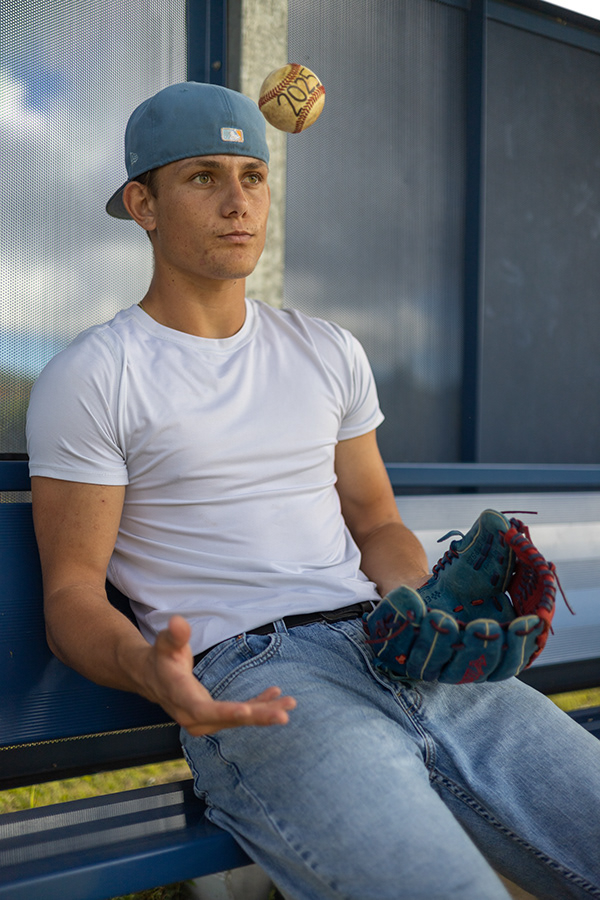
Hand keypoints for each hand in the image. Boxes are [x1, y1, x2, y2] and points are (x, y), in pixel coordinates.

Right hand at [142, 615, 296, 735]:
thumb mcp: (165, 643)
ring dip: (264, 712)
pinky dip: (259, 706)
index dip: (225, 712)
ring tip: (289, 704)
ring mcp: (205, 720)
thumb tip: (179, 622)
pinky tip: (276, 696)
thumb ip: (174, 635)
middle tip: (283, 715)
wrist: (153, 677)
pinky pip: (240, 714)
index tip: (246, 712)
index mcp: (180, 697)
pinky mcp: (215, 716)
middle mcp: (193, 715)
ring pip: (238, 720)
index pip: (203, 709)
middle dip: (256, 717)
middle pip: (227, 720)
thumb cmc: (162, 658)